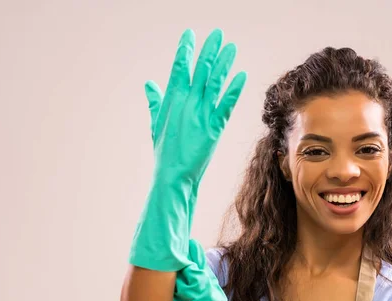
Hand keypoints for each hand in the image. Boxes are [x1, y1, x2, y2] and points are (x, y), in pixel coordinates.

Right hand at [145, 28, 246, 183]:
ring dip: (224, 64)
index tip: (189, 34)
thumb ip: (155, 102)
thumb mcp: (156, 123)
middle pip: (200, 71)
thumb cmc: (164, 151)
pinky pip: (226, 105)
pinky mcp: (214, 128)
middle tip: (217, 34)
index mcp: (171, 100)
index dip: (184, 50)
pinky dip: (234, 90)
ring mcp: (200, 115)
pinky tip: (241, 76)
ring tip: (231, 48)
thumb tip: (150, 84)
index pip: (179, 69)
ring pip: (214, 83)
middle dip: (209, 51)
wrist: (172, 175)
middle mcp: (186, 104)